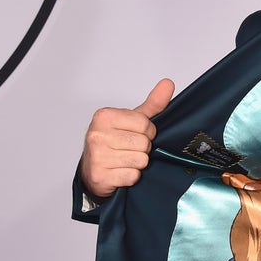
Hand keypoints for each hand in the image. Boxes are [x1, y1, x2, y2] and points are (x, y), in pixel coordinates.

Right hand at [79, 78, 172, 197]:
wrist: (92, 170)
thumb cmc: (113, 142)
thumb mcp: (132, 120)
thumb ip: (153, 104)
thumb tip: (168, 83)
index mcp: (104, 116)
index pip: (145, 124)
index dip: (148, 132)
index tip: (136, 134)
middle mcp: (97, 134)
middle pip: (144, 143)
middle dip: (143, 149)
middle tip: (129, 149)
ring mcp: (97, 156)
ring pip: (140, 160)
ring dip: (138, 163)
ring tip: (125, 160)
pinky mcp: (99, 176)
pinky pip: (132, 176)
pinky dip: (131, 176)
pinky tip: (120, 171)